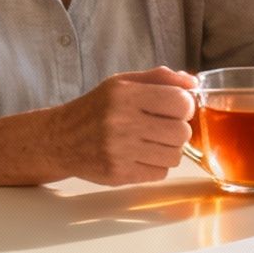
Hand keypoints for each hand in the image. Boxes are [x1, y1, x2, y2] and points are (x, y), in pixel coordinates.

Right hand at [50, 66, 197, 185]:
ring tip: (151, 142)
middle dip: (178, 129)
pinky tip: (141, 155)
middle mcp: (122, 122)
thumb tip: (192, 84)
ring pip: (174, 156)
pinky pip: (160, 173)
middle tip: (164, 127)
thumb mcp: (122, 83)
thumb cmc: (96, 109)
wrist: (61, 139)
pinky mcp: (119, 173)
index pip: (180, 103)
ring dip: (169, 149)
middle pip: (182, 132)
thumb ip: (159, 78)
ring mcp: (120, 151)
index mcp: (125, 95)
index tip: (176, 108)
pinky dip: (156, 165)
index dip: (185, 106)